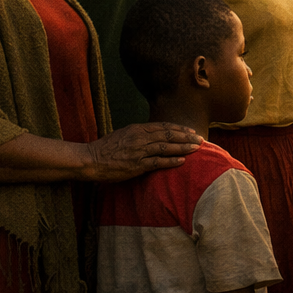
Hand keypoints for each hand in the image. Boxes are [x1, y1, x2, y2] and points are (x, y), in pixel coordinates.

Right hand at [85, 122, 201, 181]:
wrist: (91, 159)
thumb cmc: (106, 148)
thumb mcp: (124, 135)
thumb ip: (139, 134)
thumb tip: (155, 136)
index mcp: (137, 129)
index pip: (164, 127)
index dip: (180, 129)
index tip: (191, 131)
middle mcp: (140, 137)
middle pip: (169, 135)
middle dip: (186, 137)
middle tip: (201, 139)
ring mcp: (139, 151)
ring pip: (166, 147)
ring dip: (183, 148)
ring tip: (196, 149)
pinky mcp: (136, 165)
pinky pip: (157, 162)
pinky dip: (171, 161)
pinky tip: (182, 161)